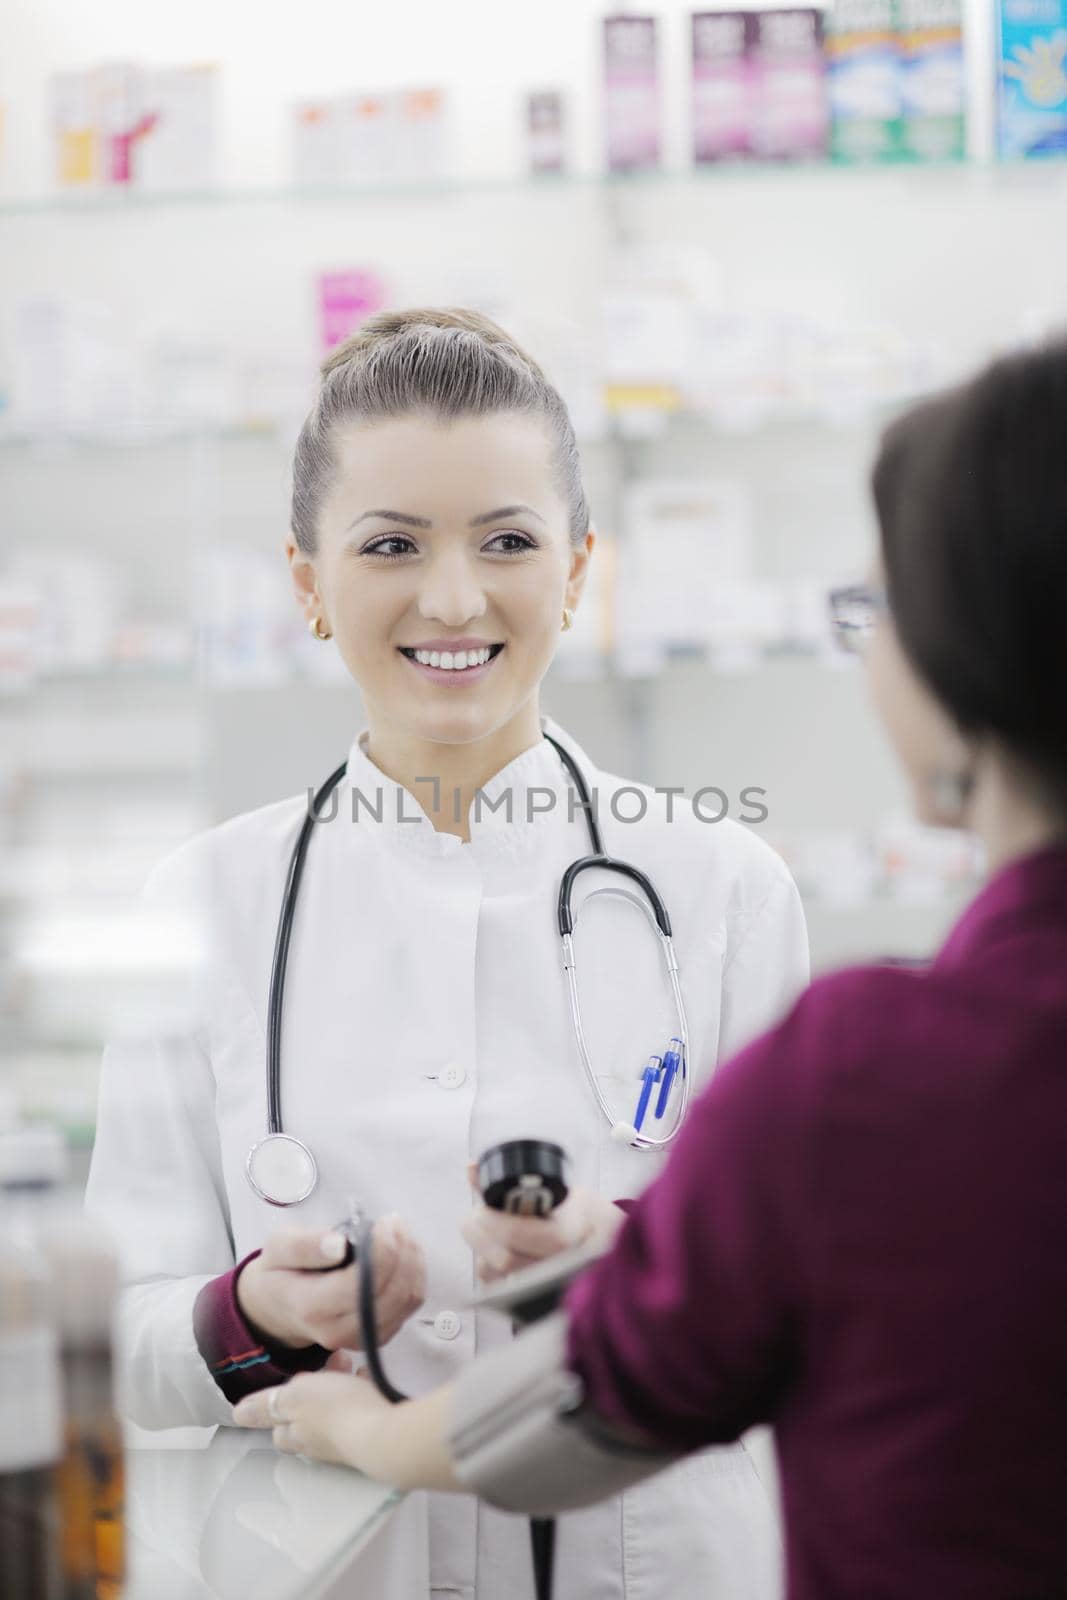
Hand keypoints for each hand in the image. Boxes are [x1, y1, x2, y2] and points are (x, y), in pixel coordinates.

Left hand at [233, 1368, 393, 1470]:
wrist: (387, 1432)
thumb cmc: (338, 1410)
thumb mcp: (295, 1397)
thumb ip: (267, 1405)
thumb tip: (238, 1415)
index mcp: (296, 1435)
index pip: (278, 1427)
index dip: (282, 1404)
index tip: (293, 1384)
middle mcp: (318, 1444)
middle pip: (308, 1418)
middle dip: (314, 1391)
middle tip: (326, 1368)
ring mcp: (346, 1442)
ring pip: (335, 1413)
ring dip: (339, 1388)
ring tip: (350, 1367)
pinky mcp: (373, 1434)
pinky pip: (361, 1411)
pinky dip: (361, 1394)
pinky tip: (368, 1380)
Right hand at [236, 1216, 425, 1351]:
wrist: (279, 1306)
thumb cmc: (281, 1271)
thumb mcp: (278, 1247)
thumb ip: (304, 1245)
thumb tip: (338, 1245)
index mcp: (310, 1307)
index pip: (358, 1284)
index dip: (382, 1251)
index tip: (384, 1224)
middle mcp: (337, 1330)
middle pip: (390, 1293)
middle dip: (402, 1251)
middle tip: (394, 1222)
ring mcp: (360, 1337)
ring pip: (406, 1299)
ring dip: (412, 1260)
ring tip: (400, 1232)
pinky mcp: (377, 1334)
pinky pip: (410, 1304)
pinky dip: (414, 1274)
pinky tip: (403, 1252)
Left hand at [461, 1165, 624, 1282]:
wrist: (604, 1241)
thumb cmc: (576, 1212)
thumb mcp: (555, 1189)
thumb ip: (511, 1182)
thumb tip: (473, 1168)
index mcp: (570, 1233)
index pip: (518, 1234)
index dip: (492, 1221)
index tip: (479, 1210)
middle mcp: (562, 1264)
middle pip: (504, 1259)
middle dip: (479, 1237)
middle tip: (472, 1220)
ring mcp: (549, 1285)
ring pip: (498, 1276)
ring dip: (481, 1252)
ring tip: (482, 1234)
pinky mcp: (536, 1299)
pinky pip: (500, 1290)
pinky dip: (490, 1269)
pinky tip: (492, 1252)